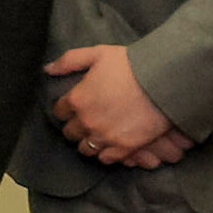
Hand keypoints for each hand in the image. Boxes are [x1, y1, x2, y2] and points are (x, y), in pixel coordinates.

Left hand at [43, 46, 181, 165]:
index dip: (66, 108)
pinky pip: (105, 159)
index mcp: (77, 100)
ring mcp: (104, 137)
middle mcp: (86, 122)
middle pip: (70, 133)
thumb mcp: (97, 54)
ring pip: (85, 149)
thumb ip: (70, 61)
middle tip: (87, 120)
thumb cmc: (130, 64)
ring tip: (97, 134)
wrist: (164, 80)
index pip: (59, 112)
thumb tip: (48, 69)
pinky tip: (110, 144)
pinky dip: (105, 153)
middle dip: (75, 126)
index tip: (74, 106)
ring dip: (88, 141)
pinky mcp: (123, 148)